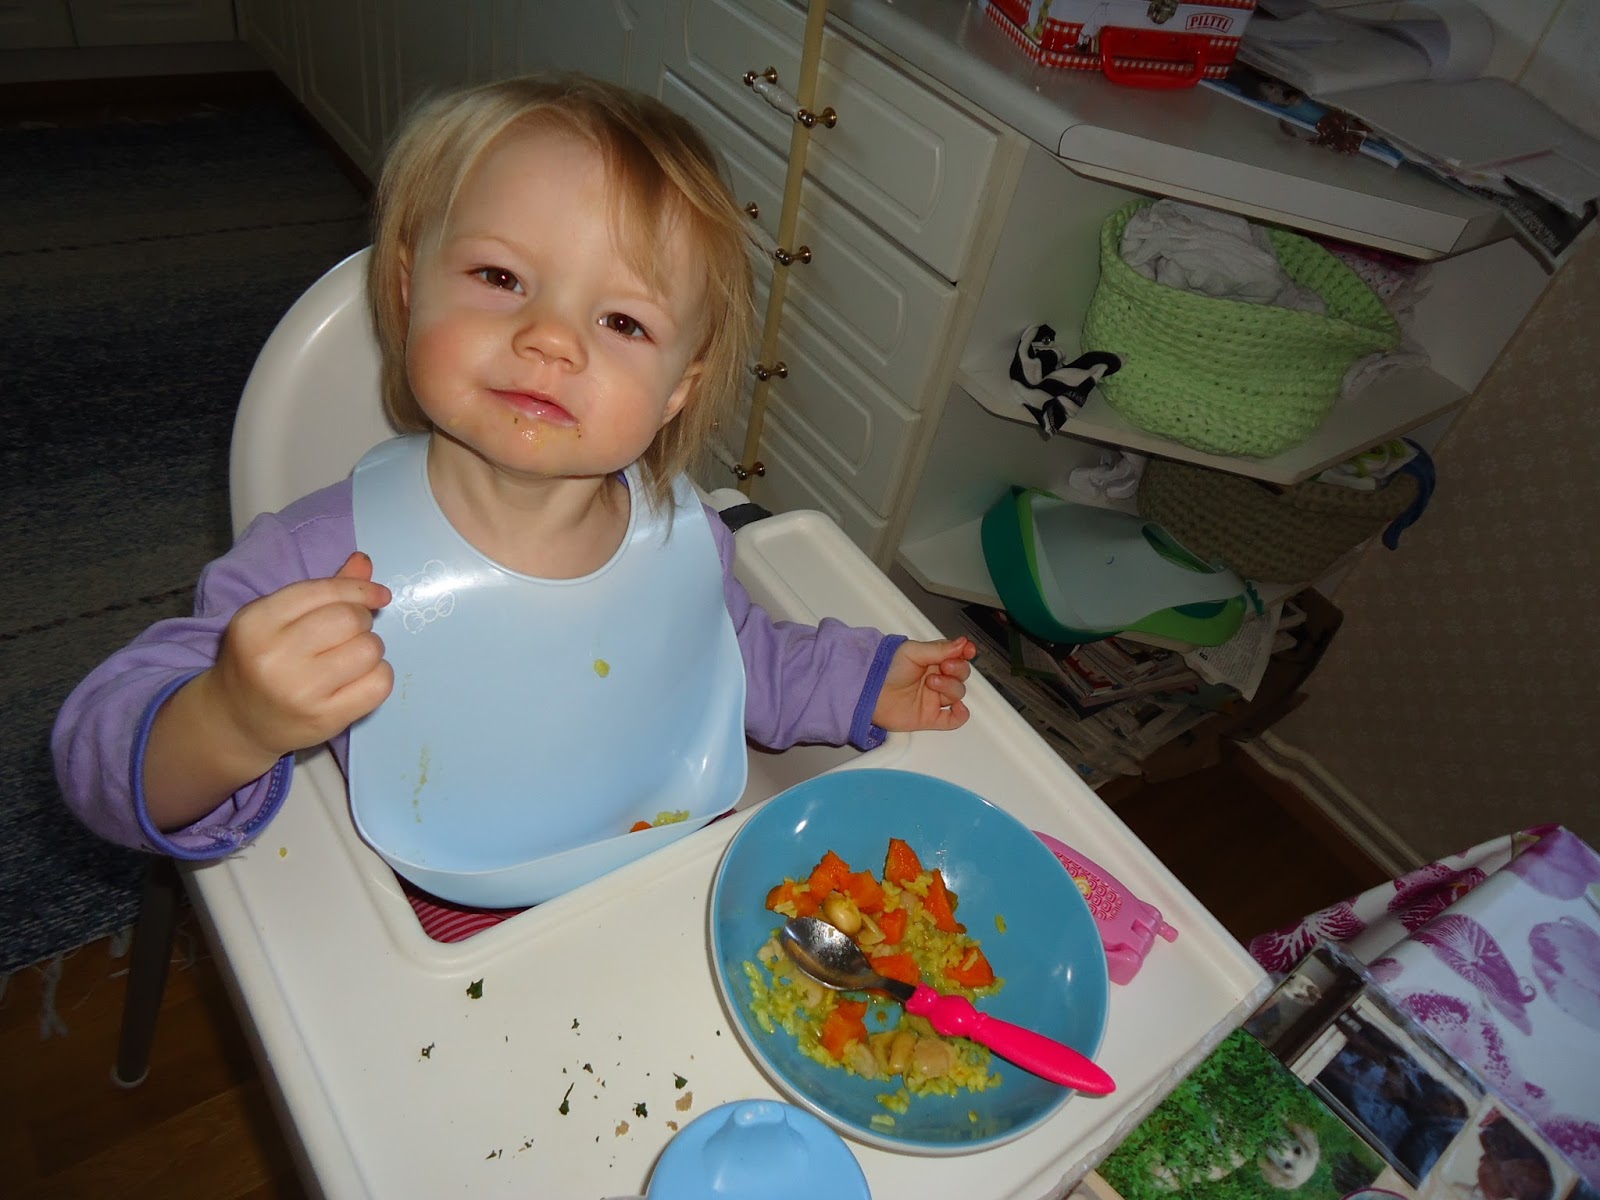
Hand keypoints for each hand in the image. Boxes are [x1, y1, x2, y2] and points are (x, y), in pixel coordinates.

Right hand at [208, 551, 394, 764]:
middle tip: (349, 633)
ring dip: (371, 649)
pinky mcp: (325, 718)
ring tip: (350, 658)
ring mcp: (301, 691)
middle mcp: (275, 657)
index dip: (360, 589)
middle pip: (351, 619)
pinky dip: (379, 676)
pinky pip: (379, 684)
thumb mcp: (276, 618)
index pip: (325, 592)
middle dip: (362, 620)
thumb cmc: (261, 660)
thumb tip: (364, 562)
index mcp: (257, 622)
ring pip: (370, 650)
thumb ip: (322, 589)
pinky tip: (358, 680)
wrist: (237, 720)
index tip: (379, 595)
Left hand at [871, 636, 976, 732]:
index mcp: (932, 660)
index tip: (968, 651)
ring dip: (951, 687)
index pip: (957, 656)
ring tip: (932, 682)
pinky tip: (957, 707)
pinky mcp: (929, 717)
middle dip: (957, 669)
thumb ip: (940, 649)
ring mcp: (933, 698)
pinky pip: (953, 719)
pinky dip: (960, 715)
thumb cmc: (885, 669)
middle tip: (944, 666)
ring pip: (958, 693)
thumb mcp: (913, 651)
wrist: (868, 691)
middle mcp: (935, 679)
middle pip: (961, 675)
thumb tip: (962, 643)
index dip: (966, 653)